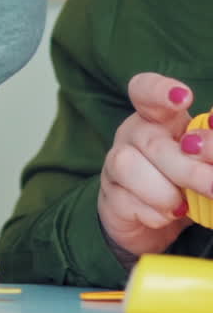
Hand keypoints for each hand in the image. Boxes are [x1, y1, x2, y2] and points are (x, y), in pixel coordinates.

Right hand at [98, 73, 212, 260]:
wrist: (157, 222)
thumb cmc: (185, 181)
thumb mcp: (202, 161)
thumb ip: (207, 150)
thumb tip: (208, 145)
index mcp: (158, 118)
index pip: (145, 91)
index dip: (160, 91)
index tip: (184, 97)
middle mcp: (133, 134)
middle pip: (151, 141)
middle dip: (187, 168)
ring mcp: (116, 163)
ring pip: (129, 165)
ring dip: (166, 192)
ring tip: (184, 207)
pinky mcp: (109, 195)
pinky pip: (127, 200)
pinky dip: (155, 214)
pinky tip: (166, 216)